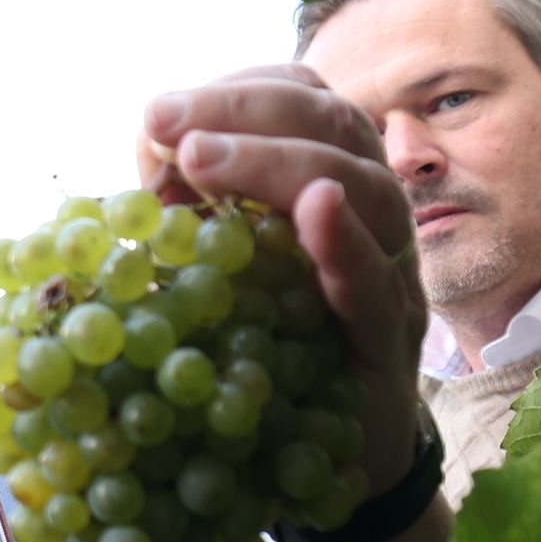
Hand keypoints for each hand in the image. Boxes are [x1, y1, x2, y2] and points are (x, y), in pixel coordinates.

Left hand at [142, 63, 427, 466]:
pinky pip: (377, 281)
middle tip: (164, 125)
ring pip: (367, 192)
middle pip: (335, 128)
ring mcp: (393, 271)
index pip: (305, 101)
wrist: (328, 450)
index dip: (237, 92)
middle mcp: (373, 210)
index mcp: (333, 177)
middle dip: (244, 115)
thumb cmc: (268, 341)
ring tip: (200, 160)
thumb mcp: (221, 261)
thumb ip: (193, 209)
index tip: (160, 110)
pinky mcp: (393, 337)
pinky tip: (314, 211)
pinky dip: (344, 240)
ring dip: (279, 163)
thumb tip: (146, 148)